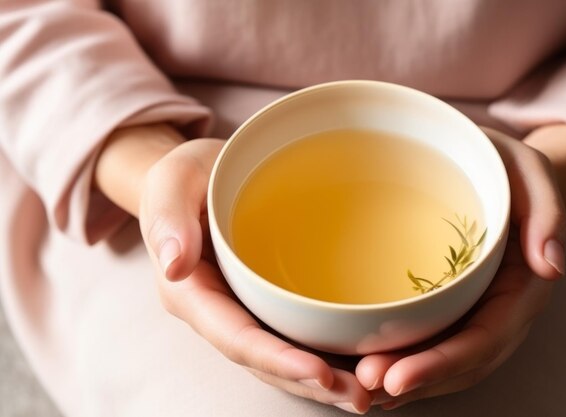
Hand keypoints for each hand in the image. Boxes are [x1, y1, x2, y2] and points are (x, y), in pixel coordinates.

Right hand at [96, 128, 371, 414]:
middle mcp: (219, 312)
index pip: (236, 337)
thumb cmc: (190, 175)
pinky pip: (294, 335)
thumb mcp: (173, 179)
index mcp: (192, 291)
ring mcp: (243, 311)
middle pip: (265, 361)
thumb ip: (167, 217)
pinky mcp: (265, 302)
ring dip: (324, 380)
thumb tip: (173, 265)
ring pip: (283, 357)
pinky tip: (361, 360)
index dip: (276, 360)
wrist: (205, 175)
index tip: (320, 372)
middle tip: (362, 397)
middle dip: (310, 384)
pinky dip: (326, 354)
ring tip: (371, 392)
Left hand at [355, 128, 565, 409]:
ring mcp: (474, 309)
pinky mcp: (452, 303)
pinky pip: (432, 340)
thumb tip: (551, 266)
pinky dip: (404, 359)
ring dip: (405, 380)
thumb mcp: (530, 171)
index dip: (442, 363)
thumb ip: (547, 211)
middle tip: (365, 387)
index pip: (484, 338)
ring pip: (444, 360)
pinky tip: (369, 366)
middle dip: (415, 380)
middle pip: (460, 361)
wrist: (495, 167)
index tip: (398, 377)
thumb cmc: (509, 166)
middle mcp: (498, 307)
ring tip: (359, 388)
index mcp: (520, 285)